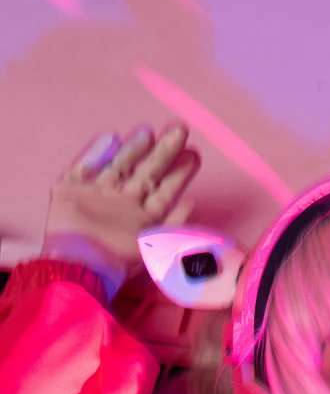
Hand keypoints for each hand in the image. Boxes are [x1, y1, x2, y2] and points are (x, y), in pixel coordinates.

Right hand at [44, 123, 200, 275]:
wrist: (76, 263)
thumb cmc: (116, 260)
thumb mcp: (155, 249)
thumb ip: (174, 228)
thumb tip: (191, 204)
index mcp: (143, 221)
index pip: (165, 193)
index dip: (180, 174)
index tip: (194, 154)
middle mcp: (122, 206)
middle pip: (146, 174)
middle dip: (163, 153)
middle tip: (180, 130)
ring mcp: (98, 197)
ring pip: (119, 166)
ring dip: (134, 149)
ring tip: (148, 132)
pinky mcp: (70, 191)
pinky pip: (84, 167)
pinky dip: (95, 154)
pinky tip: (110, 139)